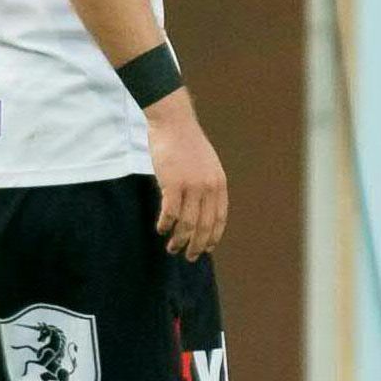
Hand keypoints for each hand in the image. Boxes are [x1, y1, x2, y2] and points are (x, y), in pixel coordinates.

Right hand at [147, 93, 227, 260]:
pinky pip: (170, 213)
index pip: (219, 218)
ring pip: (187, 224)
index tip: (206, 248)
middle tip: (189, 257)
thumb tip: (202, 208)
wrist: (174, 123)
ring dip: (179, 240)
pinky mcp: (173, 184)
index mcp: (219, 184)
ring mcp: (192, 186)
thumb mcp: (207, 165)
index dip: (213, 236)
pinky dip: (165, 225)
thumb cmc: (186, 144)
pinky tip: (161, 229)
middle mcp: (209, 187)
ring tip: (172, 248)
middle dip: (197, 245)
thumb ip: (207, 185)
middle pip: (204, 225)